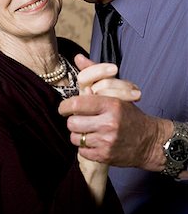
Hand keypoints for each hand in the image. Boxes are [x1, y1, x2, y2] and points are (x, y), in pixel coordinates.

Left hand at [75, 55, 140, 202]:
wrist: (149, 141)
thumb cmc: (129, 115)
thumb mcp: (116, 93)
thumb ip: (94, 74)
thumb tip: (77, 57)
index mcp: (110, 105)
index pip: (77, 104)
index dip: (65, 107)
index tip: (63, 108)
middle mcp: (108, 123)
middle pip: (72, 123)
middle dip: (72, 121)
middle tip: (78, 119)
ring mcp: (106, 141)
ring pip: (75, 137)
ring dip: (78, 134)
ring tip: (86, 130)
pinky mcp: (105, 156)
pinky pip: (81, 151)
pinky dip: (84, 147)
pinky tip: (93, 141)